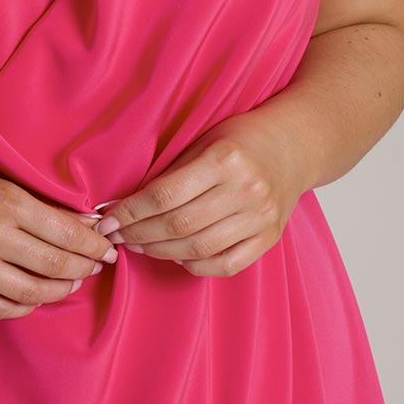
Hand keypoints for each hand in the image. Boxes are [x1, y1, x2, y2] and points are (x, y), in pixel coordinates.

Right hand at [0, 150, 119, 319]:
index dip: (94, 243)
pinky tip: (36, 295)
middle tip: (98, 265)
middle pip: (55, 264)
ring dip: (60, 289)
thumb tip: (83, 222)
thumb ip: (35, 201)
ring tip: (71, 281)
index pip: (66, 231)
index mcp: (4, 199)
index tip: (108, 246)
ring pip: (33, 292)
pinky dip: (26, 305)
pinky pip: (1, 307)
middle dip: (85, 267)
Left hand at [94, 114, 308, 275]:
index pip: (165, 194)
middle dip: (139, 234)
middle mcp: (245, 190)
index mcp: (224, 159)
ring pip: (198, 248)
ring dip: (160, 251)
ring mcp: (260, 217)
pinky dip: (195, 265)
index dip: (131, 211)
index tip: (109, 219)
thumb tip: (127, 202)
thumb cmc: (241, 138)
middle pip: (179, 225)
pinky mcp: (269, 237)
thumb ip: (173, 171)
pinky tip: (176, 256)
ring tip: (139, 245)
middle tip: (117, 236)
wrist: (294, 145)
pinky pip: (226, 264)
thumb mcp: (205, 140)